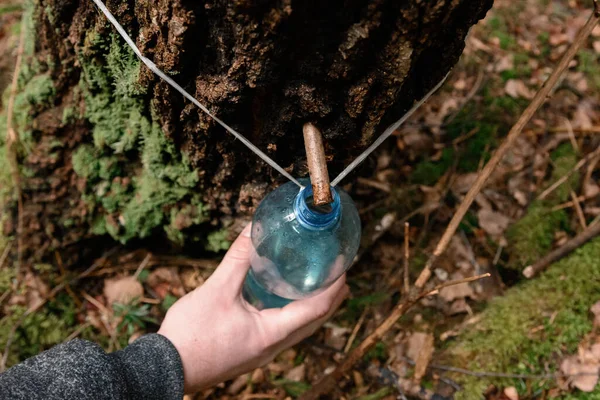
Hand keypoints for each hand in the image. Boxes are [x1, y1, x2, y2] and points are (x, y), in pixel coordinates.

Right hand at [158, 224, 348, 392]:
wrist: (165, 368)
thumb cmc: (191, 335)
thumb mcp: (216, 291)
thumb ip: (237, 260)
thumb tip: (252, 231)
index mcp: (271, 334)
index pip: (316, 310)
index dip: (333, 287)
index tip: (344, 268)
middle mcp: (273, 347)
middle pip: (314, 322)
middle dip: (331, 298)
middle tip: (340, 274)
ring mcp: (263, 353)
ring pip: (300, 329)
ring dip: (314, 307)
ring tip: (319, 284)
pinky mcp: (252, 352)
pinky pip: (283, 332)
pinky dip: (293, 314)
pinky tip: (283, 299)